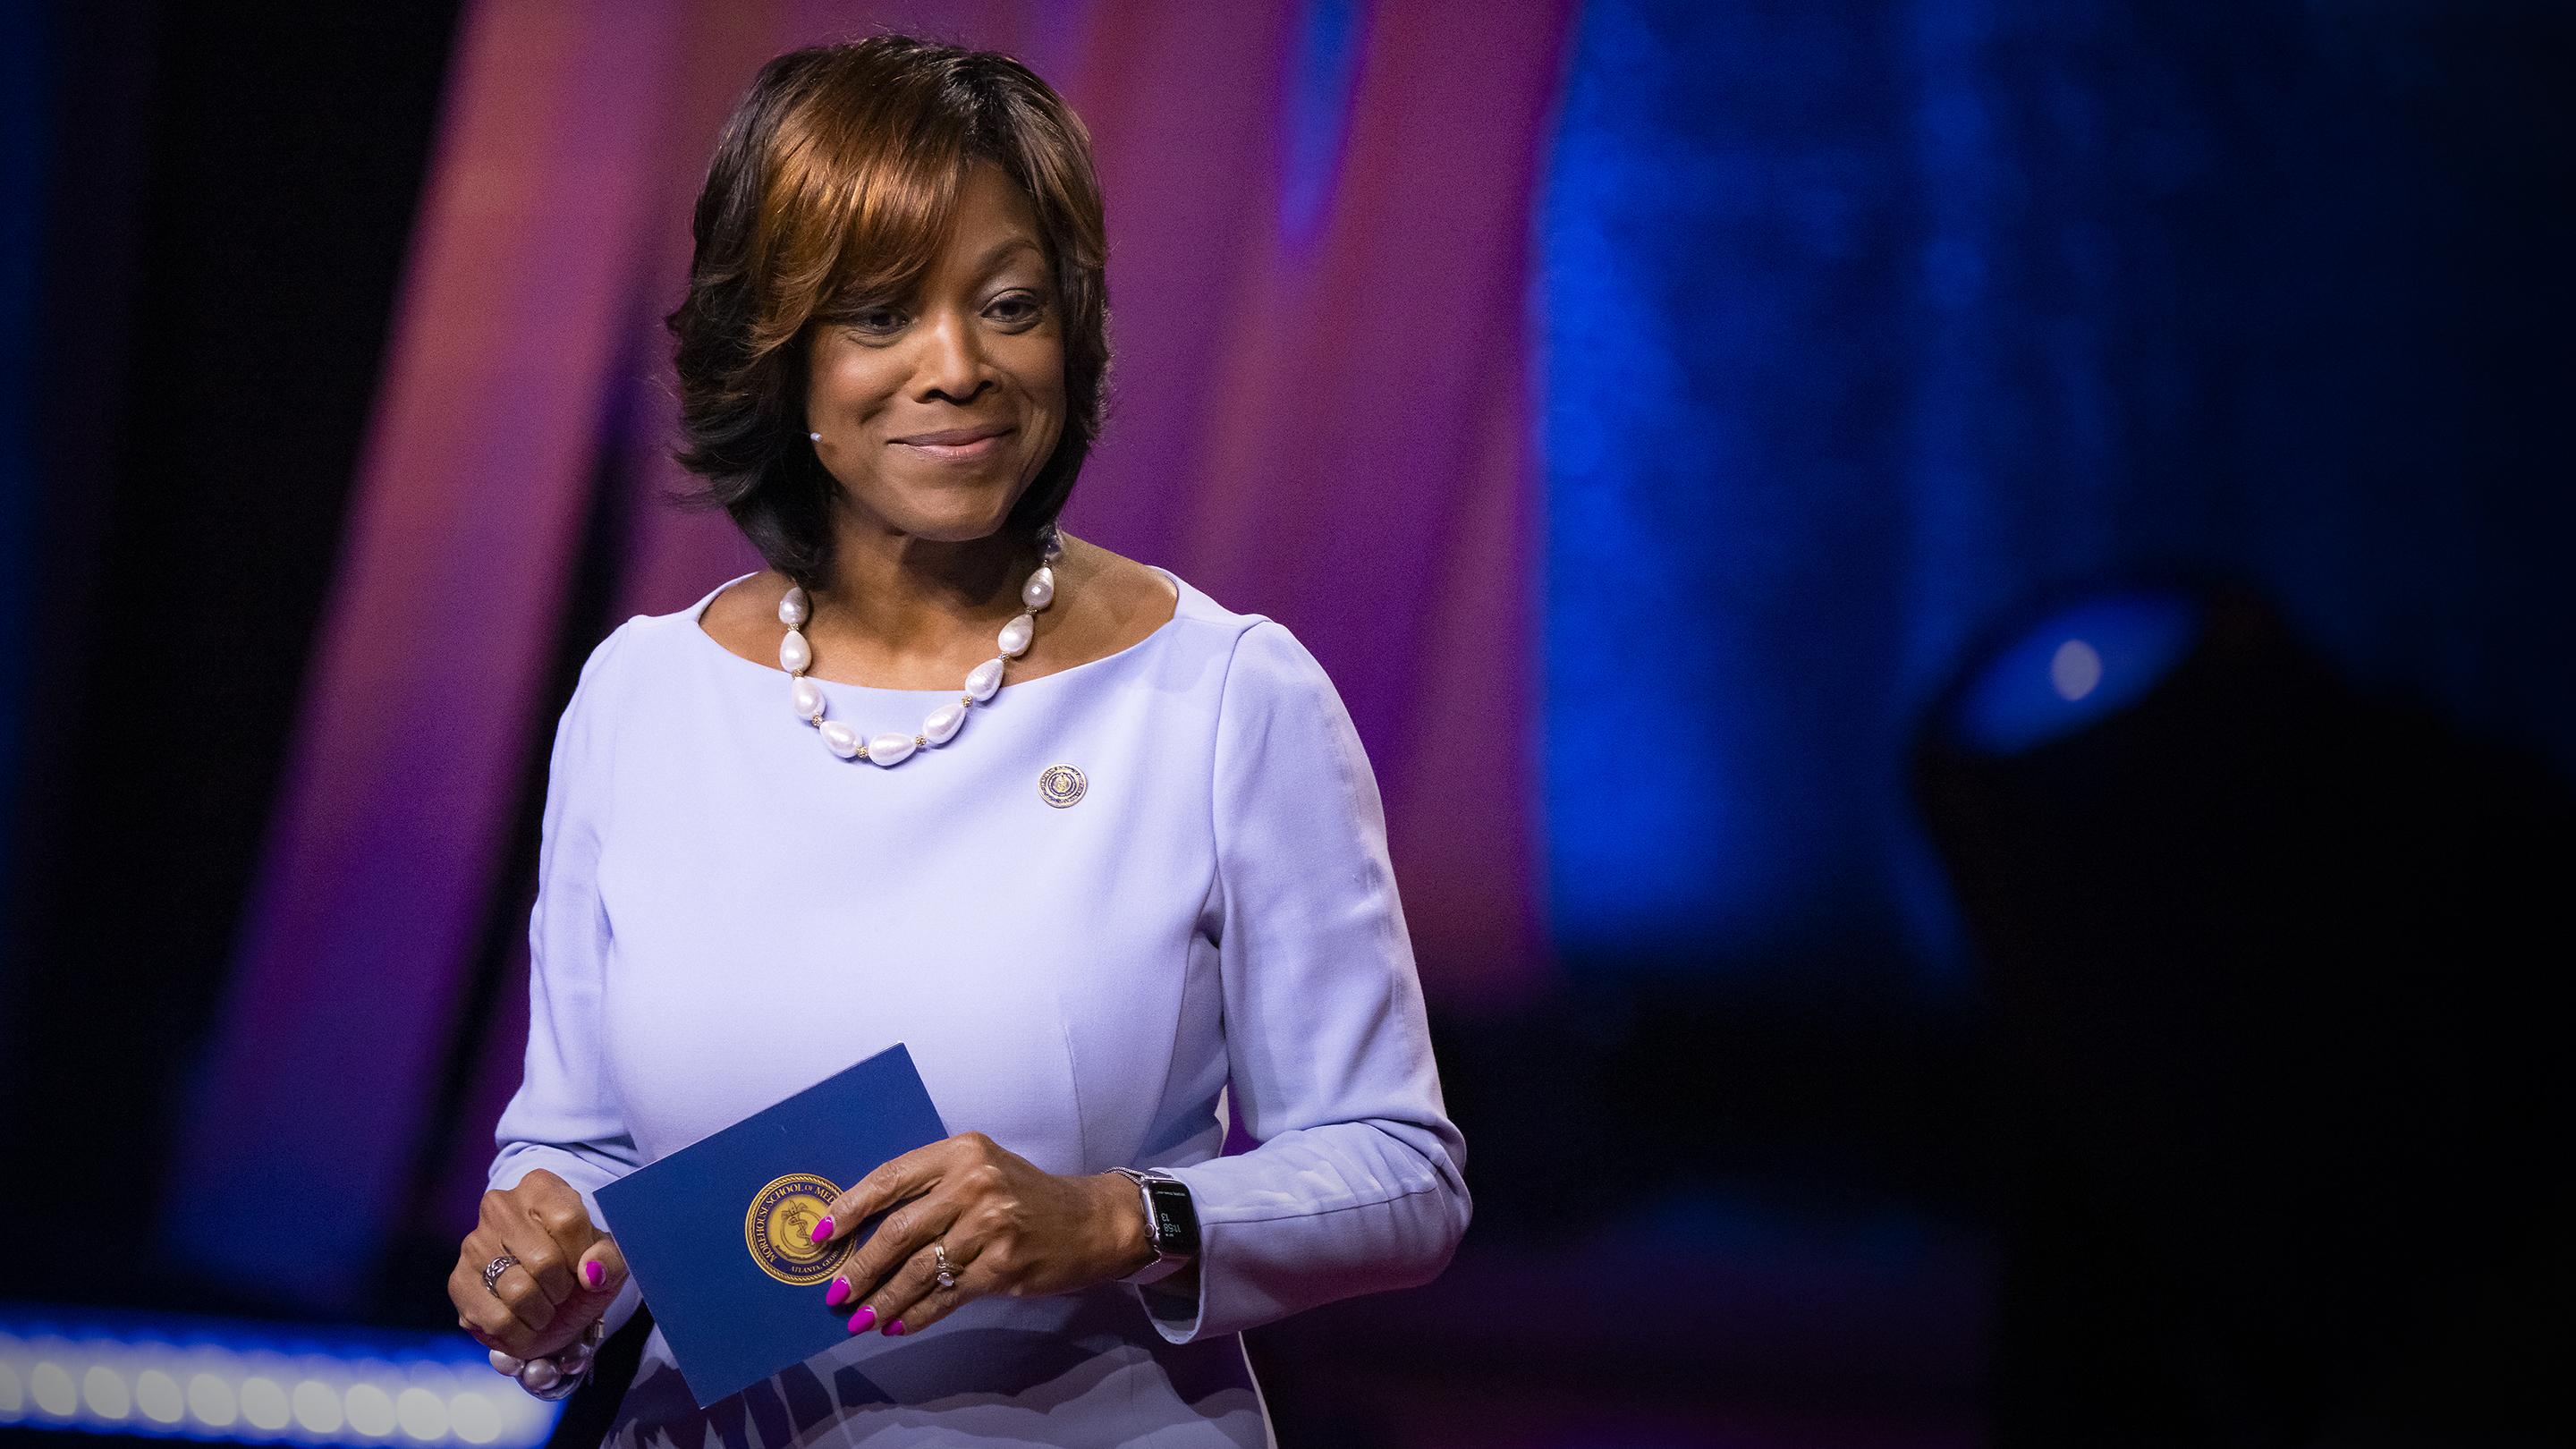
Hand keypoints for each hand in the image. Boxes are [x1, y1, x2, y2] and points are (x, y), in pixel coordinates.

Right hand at [449, 1168, 628, 1359]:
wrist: (546, 1294)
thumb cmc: (578, 1266)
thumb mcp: (606, 1257)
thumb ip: (610, 1259)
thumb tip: (591, 1272)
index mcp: (540, 1187)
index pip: (568, 1221)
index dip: (582, 1256)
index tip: (582, 1266)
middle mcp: (500, 1207)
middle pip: (544, 1262)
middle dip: (562, 1288)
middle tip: (561, 1290)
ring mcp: (474, 1244)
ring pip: (519, 1294)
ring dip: (542, 1313)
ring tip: (544, 1306)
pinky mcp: (458, 1281)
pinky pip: (497, 1320)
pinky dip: (520, 1332)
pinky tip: (524, 1321)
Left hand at [812, 1131, 1154, 1336]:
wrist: (1089, 1221)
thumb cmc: (1025, 1196)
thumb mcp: (980, 1171)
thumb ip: (930, 1190)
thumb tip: (863, 1230)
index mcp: (961, 1151)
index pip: (890, 1179)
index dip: (849, 1208)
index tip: (820, 1235)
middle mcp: (975, 1183)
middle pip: (898, 1230)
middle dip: (859, 1266)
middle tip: (833, 1291)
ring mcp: (991, 1225)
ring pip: (919, 1269)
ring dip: (883, 1299)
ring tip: (858, 1317)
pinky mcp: (1003, 1264)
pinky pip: (947, 1295)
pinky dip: (917, 1314)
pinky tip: (897, 1324)